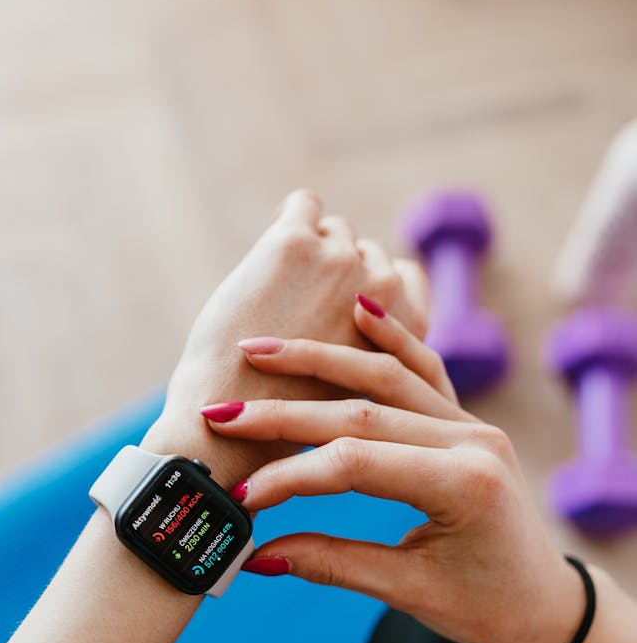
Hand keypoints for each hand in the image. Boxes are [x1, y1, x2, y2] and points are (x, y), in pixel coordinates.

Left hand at [143, 190, 427, 486]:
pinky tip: (266, 254)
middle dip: (336, 271)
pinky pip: (304, 204)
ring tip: (276, 283)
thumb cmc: (282, 436)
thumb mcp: (356, 406)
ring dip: (309, 248)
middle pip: (368, 252)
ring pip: (335, 229)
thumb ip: (366, 364)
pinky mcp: (295, 245)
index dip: (371, 288)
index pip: (407, 279)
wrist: (232, 439)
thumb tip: (355, 329)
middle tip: (297, 301)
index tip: (342, 307)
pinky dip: (288, 217)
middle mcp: (383, 292)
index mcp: (409, 335)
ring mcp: (341, 263)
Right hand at [200, 299, 583, 642]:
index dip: (290, 476)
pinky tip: (359, 307)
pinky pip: (424, 371)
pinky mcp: (466, 423)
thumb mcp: (410, 592)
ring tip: (258, 349)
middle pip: (360, 411)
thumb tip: (258, 556)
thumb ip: (334, 565)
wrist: (547, 604)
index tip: (241, 497)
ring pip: (385, 378)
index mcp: (463, 484)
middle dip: (283, 412)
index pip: (354, 463)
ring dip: (319, 360)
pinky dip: (390, 340)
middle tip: (219, 415)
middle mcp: (471, 441)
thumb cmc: (488, 609)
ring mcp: (472, 425)